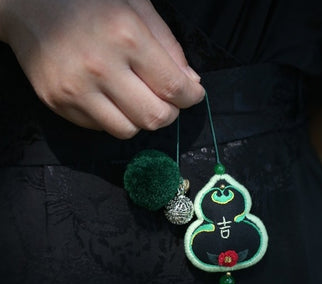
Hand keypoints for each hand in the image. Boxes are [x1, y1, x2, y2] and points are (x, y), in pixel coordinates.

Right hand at [0, 0, 204, 137]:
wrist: (27, 3)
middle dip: (170, 113)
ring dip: (142, 119)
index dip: (191, 97)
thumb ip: (168, 47)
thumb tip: (191, 84)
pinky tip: (111, 98)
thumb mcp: (136, 7)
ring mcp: (75, 90)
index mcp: (125, 35)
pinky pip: (102, 128)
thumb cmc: (88, 0)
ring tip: (138, 99)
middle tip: (168, 100)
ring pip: (129, 131)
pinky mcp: (58, 103)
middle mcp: (100, 67)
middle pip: (154, 117)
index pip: (172, 87)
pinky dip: (116, 118)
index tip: (194, 95)